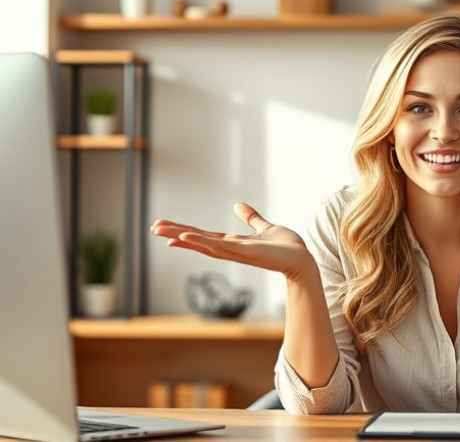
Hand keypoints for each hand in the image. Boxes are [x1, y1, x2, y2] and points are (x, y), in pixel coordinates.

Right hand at [151, 203, 315, 283]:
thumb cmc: (285, 247)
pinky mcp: (246, 252)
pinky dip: (203, 241)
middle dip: (176, 233)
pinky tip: (186, 236)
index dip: (185, 232)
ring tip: (163, 231)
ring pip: (204, 243)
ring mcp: (236, 252)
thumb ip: (251, 218)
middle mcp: (231, 249)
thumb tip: (238, 205)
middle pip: (198, 240)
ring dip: (183, 237)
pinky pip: (220, 246)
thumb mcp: (264, 228)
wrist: (301, 258)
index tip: (166, 229)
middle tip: (153, 227)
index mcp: (234, 243)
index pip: (204, 236)